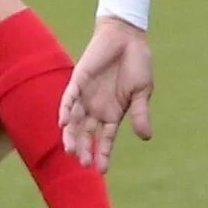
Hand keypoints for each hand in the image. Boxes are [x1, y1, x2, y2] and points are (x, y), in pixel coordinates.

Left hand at [59, 20, 154, 171]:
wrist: (127, 37)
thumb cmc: (137, 63)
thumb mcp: (141, 91)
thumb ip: (140, 113)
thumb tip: (146, 137)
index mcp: (113, 113)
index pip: (106, 139)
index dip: (103, 154)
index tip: (102, 170)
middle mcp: (97, 108)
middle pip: (86, 133)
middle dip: (84, 149)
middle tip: (83, 163)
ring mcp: (86, 95)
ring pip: (74, 120)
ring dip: (71, 135)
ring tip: (69, 150)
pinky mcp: (78, 80)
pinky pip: (69, 98)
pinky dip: (65, 110)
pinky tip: (62, 123)